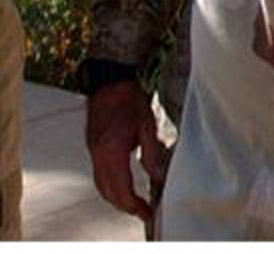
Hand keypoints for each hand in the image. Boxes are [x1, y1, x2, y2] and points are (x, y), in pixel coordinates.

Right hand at [85, 79, 168, 223]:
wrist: (108, 82)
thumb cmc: (129, 98)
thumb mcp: (147, 123)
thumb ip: (152, 152)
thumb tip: (159, 176)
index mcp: (112, 151)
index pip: (122, 189)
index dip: (134, 205)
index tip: (147, 212)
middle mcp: (99, 155)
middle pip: (109, 193)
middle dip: (125, 207)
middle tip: (143, 212)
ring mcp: (93, 152)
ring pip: (101, 187)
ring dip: (116, 199)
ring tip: (134, 203)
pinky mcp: (93, 148)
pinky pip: (99, 176)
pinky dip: (110, 187)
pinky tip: (122, 185)